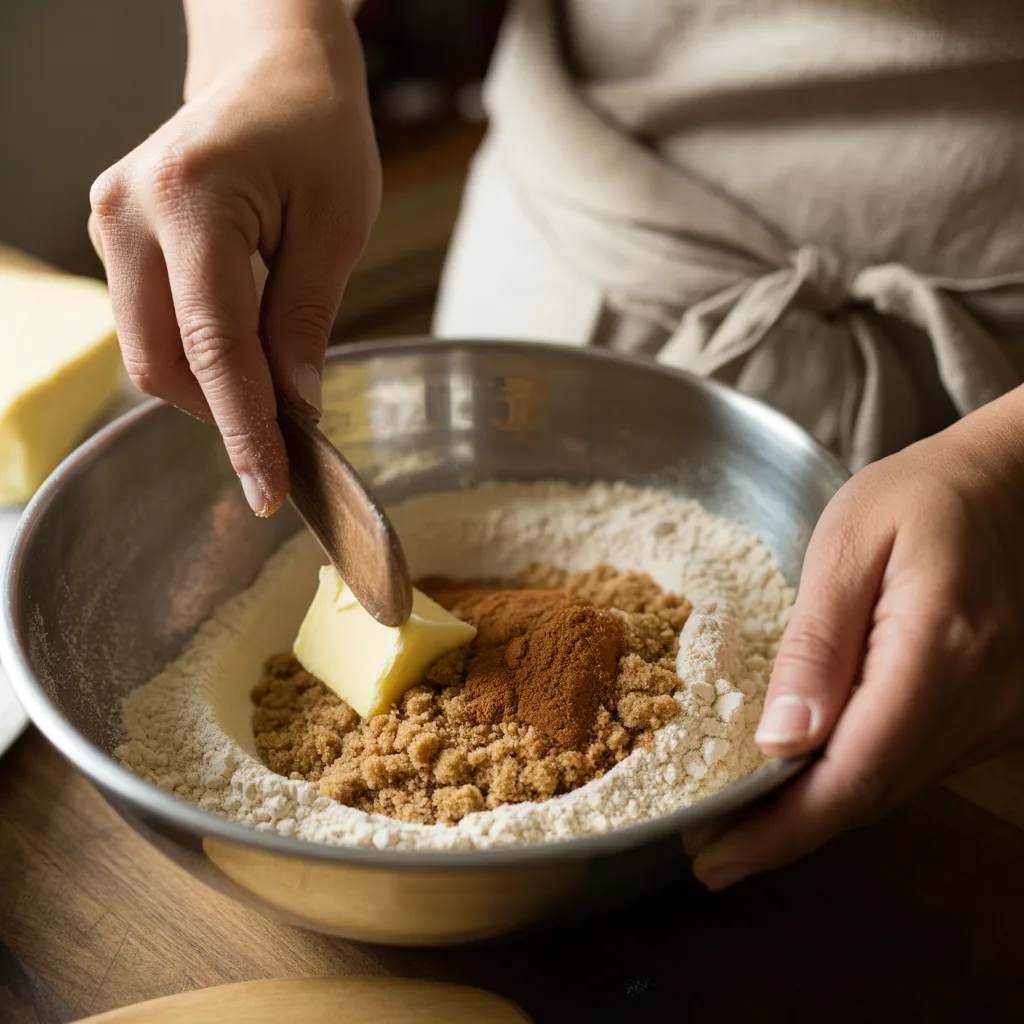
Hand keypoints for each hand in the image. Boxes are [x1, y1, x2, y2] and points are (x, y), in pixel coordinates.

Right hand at [89, 1, 379, 514]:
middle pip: (162, 363)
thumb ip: (306, 320)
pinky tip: (242, 356)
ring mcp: (111, 223)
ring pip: (148, 352)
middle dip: (223, 416)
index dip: (244, 430)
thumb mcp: (337, 226)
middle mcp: (129, 212)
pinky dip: (195, 357)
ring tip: (271, 390)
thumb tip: (294, 406)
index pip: (215, 347)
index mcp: (191, 200)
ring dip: (209, 390)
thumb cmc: (316, 131)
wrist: (270, 69)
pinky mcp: (115, 236)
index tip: (268, 489)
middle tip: (286, 443)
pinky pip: (148, 324)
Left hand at [690, 388, 1023, 888]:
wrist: (1013, 488)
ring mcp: (997, 713)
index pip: (854, 772)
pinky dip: (856, 778)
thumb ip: (817, 643)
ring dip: (818, 811)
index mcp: (938, 651)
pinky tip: (808, 775)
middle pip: (872, 793)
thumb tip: (780, 739)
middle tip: (713, 849)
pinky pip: (915, 762)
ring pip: (894, 786)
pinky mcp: (995, 711)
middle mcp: (980, 699)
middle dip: (786, 832)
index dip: (782, 829)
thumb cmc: (922, 498)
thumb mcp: (849, 544)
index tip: (717, 859)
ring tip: (743, 819)